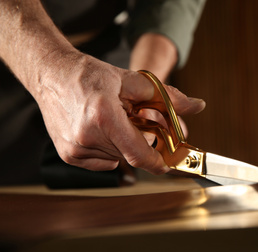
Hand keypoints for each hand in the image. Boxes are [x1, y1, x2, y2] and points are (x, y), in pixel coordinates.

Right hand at [35, 53, 204, 174]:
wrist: (53, 75)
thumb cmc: (91, 75)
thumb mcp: (133, 81)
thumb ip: (169, 97)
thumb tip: (198, 105)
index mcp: (104, 117)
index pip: (139, 153)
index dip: (157, 163)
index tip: (168, 164)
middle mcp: (87, 136)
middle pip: (130, 154)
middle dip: (140, 142)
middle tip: (135, 122)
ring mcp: (76, 148)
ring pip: (117, 158)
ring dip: (123, 144)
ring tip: (114, 121)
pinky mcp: (68, 154)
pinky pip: (102, 161)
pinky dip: (108, 149)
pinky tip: (101, 131)